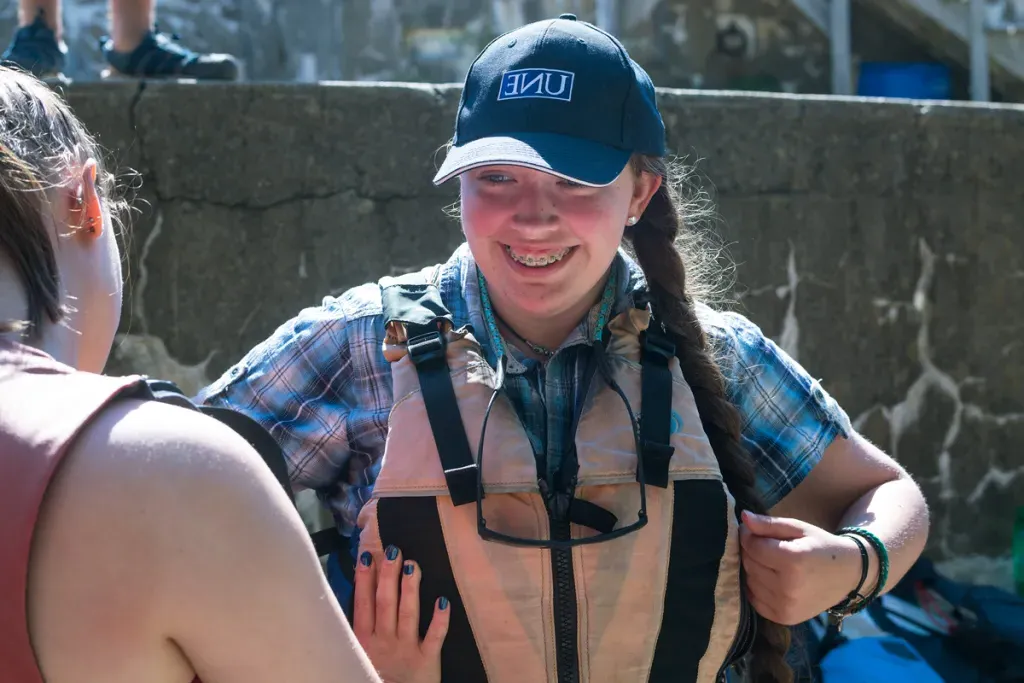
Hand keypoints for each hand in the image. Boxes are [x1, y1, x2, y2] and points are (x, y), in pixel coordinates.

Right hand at [354, 545, 448, 682]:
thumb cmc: (378, 671)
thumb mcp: (362, 650)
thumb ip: (363, 624)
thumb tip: (364, 588)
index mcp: (364, 640)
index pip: (363, 605)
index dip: (364, 581)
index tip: (368, 556)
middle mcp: (383, 642)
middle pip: (385, 604)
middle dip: (388, 577)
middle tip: (394, 551)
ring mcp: (405, 650)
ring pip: (408, 615)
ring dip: (410, 589)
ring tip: (412, 565)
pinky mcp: (426, 660)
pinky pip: (435, 637)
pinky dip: (440, 620)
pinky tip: (444, 601)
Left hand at [739, 511, 868, 625]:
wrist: (849, 575)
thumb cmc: (821, 546)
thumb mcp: (798, 528)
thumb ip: (769, 524)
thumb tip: (743, 517)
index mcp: (794, 561)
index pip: (752, 546)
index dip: (748, 535)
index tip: (753, 530)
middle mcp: (788, 587)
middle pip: (749, 564)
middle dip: (751, 551)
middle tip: (765, 545)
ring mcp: (785, 606)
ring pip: (749, 581)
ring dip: (753, 569)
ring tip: (771, 562)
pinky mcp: (784, 618)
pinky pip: (754, 599)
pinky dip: (757, 587)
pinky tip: (771, 579)